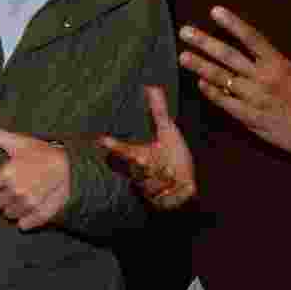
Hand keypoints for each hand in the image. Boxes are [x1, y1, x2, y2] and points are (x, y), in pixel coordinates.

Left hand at [0, 111, 70, 229]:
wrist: (70, 165)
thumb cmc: (43, 152)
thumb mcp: (19, 141)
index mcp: (6, 173)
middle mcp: (14, 190)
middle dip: (3, 197)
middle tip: (16, 188)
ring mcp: (27, 203)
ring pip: (10, 215)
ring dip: (14, 208)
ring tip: (26, 196)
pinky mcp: (38, 214)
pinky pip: (24, 224)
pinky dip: (25, 220)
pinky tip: (31, 209)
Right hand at [98, 86, 195, 209]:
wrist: (188, 180)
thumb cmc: (174, 155)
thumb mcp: (167, 131)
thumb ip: (158, 111)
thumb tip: (151, 86)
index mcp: (139, 155)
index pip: (122, 150)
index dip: (113, 145)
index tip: (102, 139)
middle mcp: (140, 174)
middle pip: (138, 168)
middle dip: (142, 165)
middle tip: (145, 159)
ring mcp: (149, 190)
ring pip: (152, 183)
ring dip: (164, 177)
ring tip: (172, 173)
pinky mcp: (160, 204)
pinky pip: (166, 197)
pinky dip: (175, 191)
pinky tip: (180, 186)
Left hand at [179, 7, 290, 163]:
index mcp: (278, 63)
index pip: (252, 38)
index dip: (233, 24)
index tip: (214, 11)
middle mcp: (264, 78)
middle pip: (230, 56)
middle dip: (205, 42)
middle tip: (185, 31)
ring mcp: (255, 98)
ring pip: (223, 79)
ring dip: (201, 67)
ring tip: (183, 57)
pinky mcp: (250, 117)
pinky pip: (226, 102)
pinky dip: (212, 93)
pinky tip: (199, 83)